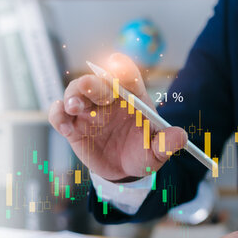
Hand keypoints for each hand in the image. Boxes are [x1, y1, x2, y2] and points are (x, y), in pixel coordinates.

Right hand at [48, 53, 186, 181]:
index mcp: (131, 96)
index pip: (127, 74)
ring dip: (73, 96)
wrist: (125, 171)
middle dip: (93, 82)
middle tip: (91, 90)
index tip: (117, 66)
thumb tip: (180, 136)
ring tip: (74, 107)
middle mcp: (107, 99)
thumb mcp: (157, 152)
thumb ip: (167, 143)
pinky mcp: (73, 125)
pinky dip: (57, 115)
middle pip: (97, 80)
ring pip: (74, 92)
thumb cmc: (143, 153)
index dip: (122, 68)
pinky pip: (59, 114)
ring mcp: (88, 111)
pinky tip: (65, 126)